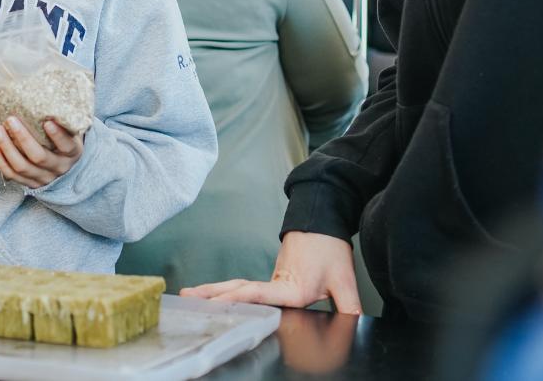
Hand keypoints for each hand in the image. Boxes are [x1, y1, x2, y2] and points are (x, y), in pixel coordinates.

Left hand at [0, 116, 83, 187]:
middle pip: (39, 156)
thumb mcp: (70, 130)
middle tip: (11, 119)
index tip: (47, 122)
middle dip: (23, 137)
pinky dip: (0, 162)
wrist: (65, 166)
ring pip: (22, 167)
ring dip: (7, 147)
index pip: (66, 146)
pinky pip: (12, 175)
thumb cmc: (64, 140)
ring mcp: (44, 178)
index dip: (57, 136)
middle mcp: (59, 167)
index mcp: (72, 153)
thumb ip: (62, 118)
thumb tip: (46, 92)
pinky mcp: (30, 184)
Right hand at [179, 231, 362, 313]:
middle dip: (213, 294)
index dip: (239, 298)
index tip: (219, 301)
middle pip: (240, 289)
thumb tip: (354, 323)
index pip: (261, 294)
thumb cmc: (330, 246)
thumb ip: (350, 305)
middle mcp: (277, 282)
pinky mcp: (272, 277)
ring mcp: (272, 278)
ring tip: (190, 295)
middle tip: (187, 297)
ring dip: (214, 291)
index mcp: (292, 286)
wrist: (323, 219)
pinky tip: (215, 297)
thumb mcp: (345, 279)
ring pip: (239, 285)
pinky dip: (226, 291)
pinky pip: (245, 286)